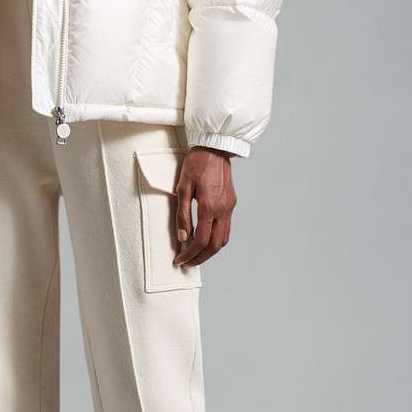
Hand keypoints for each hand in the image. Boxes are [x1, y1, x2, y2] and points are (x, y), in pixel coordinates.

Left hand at [174, 146, 236, 267]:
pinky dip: (216, 239)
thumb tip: (182, 237)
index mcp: (209, 206)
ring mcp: (229, 207)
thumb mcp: (182, 188)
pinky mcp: (231, 203)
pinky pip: (226, 228)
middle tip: (187, 263)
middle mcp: (223, 210)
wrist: (215, 148)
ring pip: (223, 239)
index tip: (179, 260)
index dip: (189, 254)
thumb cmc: (196, 164)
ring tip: (195, 254)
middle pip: (214, 246)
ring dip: (210, 251)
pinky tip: (205, 239)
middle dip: (200, 258)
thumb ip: (182, 214)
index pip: (200, 240)